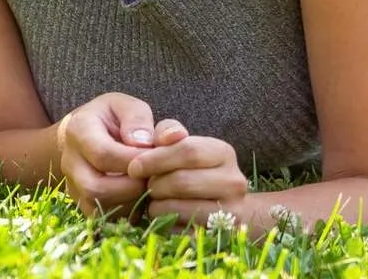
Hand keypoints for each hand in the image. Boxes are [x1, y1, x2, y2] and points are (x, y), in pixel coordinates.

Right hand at [56, 93, 158, 216]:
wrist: (89, 134)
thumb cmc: (113, 118)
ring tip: (148, 185)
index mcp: (79, 130)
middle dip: (132, 187)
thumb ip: (138, 119)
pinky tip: (140, 196)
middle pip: (96, 188)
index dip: (134, 160)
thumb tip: (145, 143)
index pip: (104, 155)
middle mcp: (69, 162)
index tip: (157, 156)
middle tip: (154, 176)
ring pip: (99, 208)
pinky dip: (127, 213)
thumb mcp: (126, 106)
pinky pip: (104, 219)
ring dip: (131, 202)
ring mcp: (73, 187)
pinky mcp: (82, 205)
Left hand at [127, 119, 249, 227]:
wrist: (223, 203)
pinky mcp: (218, 236)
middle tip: (146, 186)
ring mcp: (230, 212)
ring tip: (154, 200)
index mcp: (224, 153)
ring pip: (177, 209)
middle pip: (182, 182)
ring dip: (156, 205)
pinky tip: (164, 216)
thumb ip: (168, 132)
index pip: (188, 151)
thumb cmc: (192, 167)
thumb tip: (162, 138)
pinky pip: (179, 232)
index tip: (134, 167)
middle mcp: (234, 182)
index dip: (156, 158)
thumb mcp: (183, 143)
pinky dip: (165, 225)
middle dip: (155, 184)